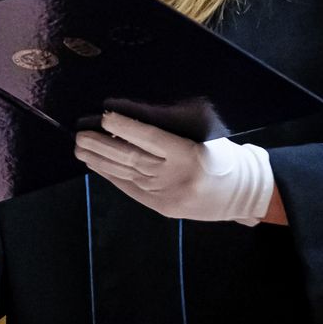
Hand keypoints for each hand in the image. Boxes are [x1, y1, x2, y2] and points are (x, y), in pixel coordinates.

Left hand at [75, 111, 275, 224]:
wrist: (242, 194)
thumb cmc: (224, 157)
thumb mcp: (205, 137)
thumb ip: (174, 130)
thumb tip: (134, 118)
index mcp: (189, 155)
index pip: (150, 138)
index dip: (125, 127)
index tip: (105, 115)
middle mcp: (174, 178)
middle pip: (131, 158)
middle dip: (102, 146)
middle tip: (80, 134)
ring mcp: (166, 196)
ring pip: (127, 175)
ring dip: (100, 161)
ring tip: (80, 148)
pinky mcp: (162, 208)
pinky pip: (131, 189)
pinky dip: (112, 176)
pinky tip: (97, 166)